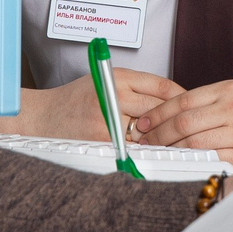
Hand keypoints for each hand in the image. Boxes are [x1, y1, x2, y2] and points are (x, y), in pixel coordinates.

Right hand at [27, 68, 183, 140]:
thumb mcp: (104, 81)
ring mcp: (108, 121)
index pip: (161, 86)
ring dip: (163, 138)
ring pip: (149, 131)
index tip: (190, 104)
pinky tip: (151, 153)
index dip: (181, 97)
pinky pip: (134, 148)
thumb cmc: (74, 100)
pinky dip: (144, 151)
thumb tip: (172, 100)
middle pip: (159, 109)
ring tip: (176, 142)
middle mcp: (113, 96)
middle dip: (175, 120)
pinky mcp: (103, 141)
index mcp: (116, 77)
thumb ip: (135, 87)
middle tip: (190, 127)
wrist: (42, 118)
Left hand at [132, 79, 232, 168]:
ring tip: (156, 156)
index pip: (182, 101)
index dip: (156, 114)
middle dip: (156, 135)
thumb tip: (180, 115)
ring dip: (170, 152)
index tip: (142, 123)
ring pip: (193, 144)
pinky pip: (213, 162)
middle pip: (182, 123)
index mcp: (231, 90)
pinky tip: (182, 168)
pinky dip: (193, 165)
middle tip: (141, 143)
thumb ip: (216, 101)